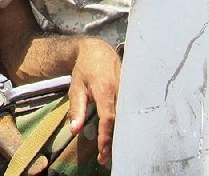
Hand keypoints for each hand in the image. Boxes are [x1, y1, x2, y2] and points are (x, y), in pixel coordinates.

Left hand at [66, 37, 120, 164]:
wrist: (97, 49)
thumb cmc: (84, 70)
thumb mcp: (76, 88)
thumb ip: (76, 109)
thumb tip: (74, 131)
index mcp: (105, 89)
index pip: (108, 117)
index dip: (106, 136)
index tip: (102, 152)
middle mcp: (120, 90)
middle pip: (122, 121)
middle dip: (115, 141)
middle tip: (106, 158)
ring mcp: (129, 89)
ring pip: (129, 117)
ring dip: (122, 135)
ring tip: (114, 151)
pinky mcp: (133, 90)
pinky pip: (132, 110)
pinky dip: (128, 124)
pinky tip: (125, 136)